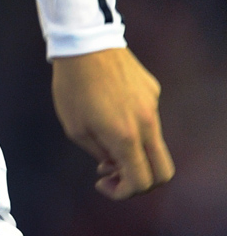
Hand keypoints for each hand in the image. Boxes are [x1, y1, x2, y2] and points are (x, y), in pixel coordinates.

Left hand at [51, 46, 173, 199]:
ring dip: (134, 151)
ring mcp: (154, 106)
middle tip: (112, 172)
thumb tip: (115, 165)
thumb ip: (99, 153)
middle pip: (162, 171)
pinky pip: (148, 118)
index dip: (123, 192)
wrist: (85, 44)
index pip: (141, 181)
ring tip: (103, 138)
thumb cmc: (72, 86)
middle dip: (139, 181)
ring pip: (155, 143)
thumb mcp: (75, 127)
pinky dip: (133, 126)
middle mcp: (148, 124)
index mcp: (126, 137)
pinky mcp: (153, 91)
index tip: (103, 182)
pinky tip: (109, 108)